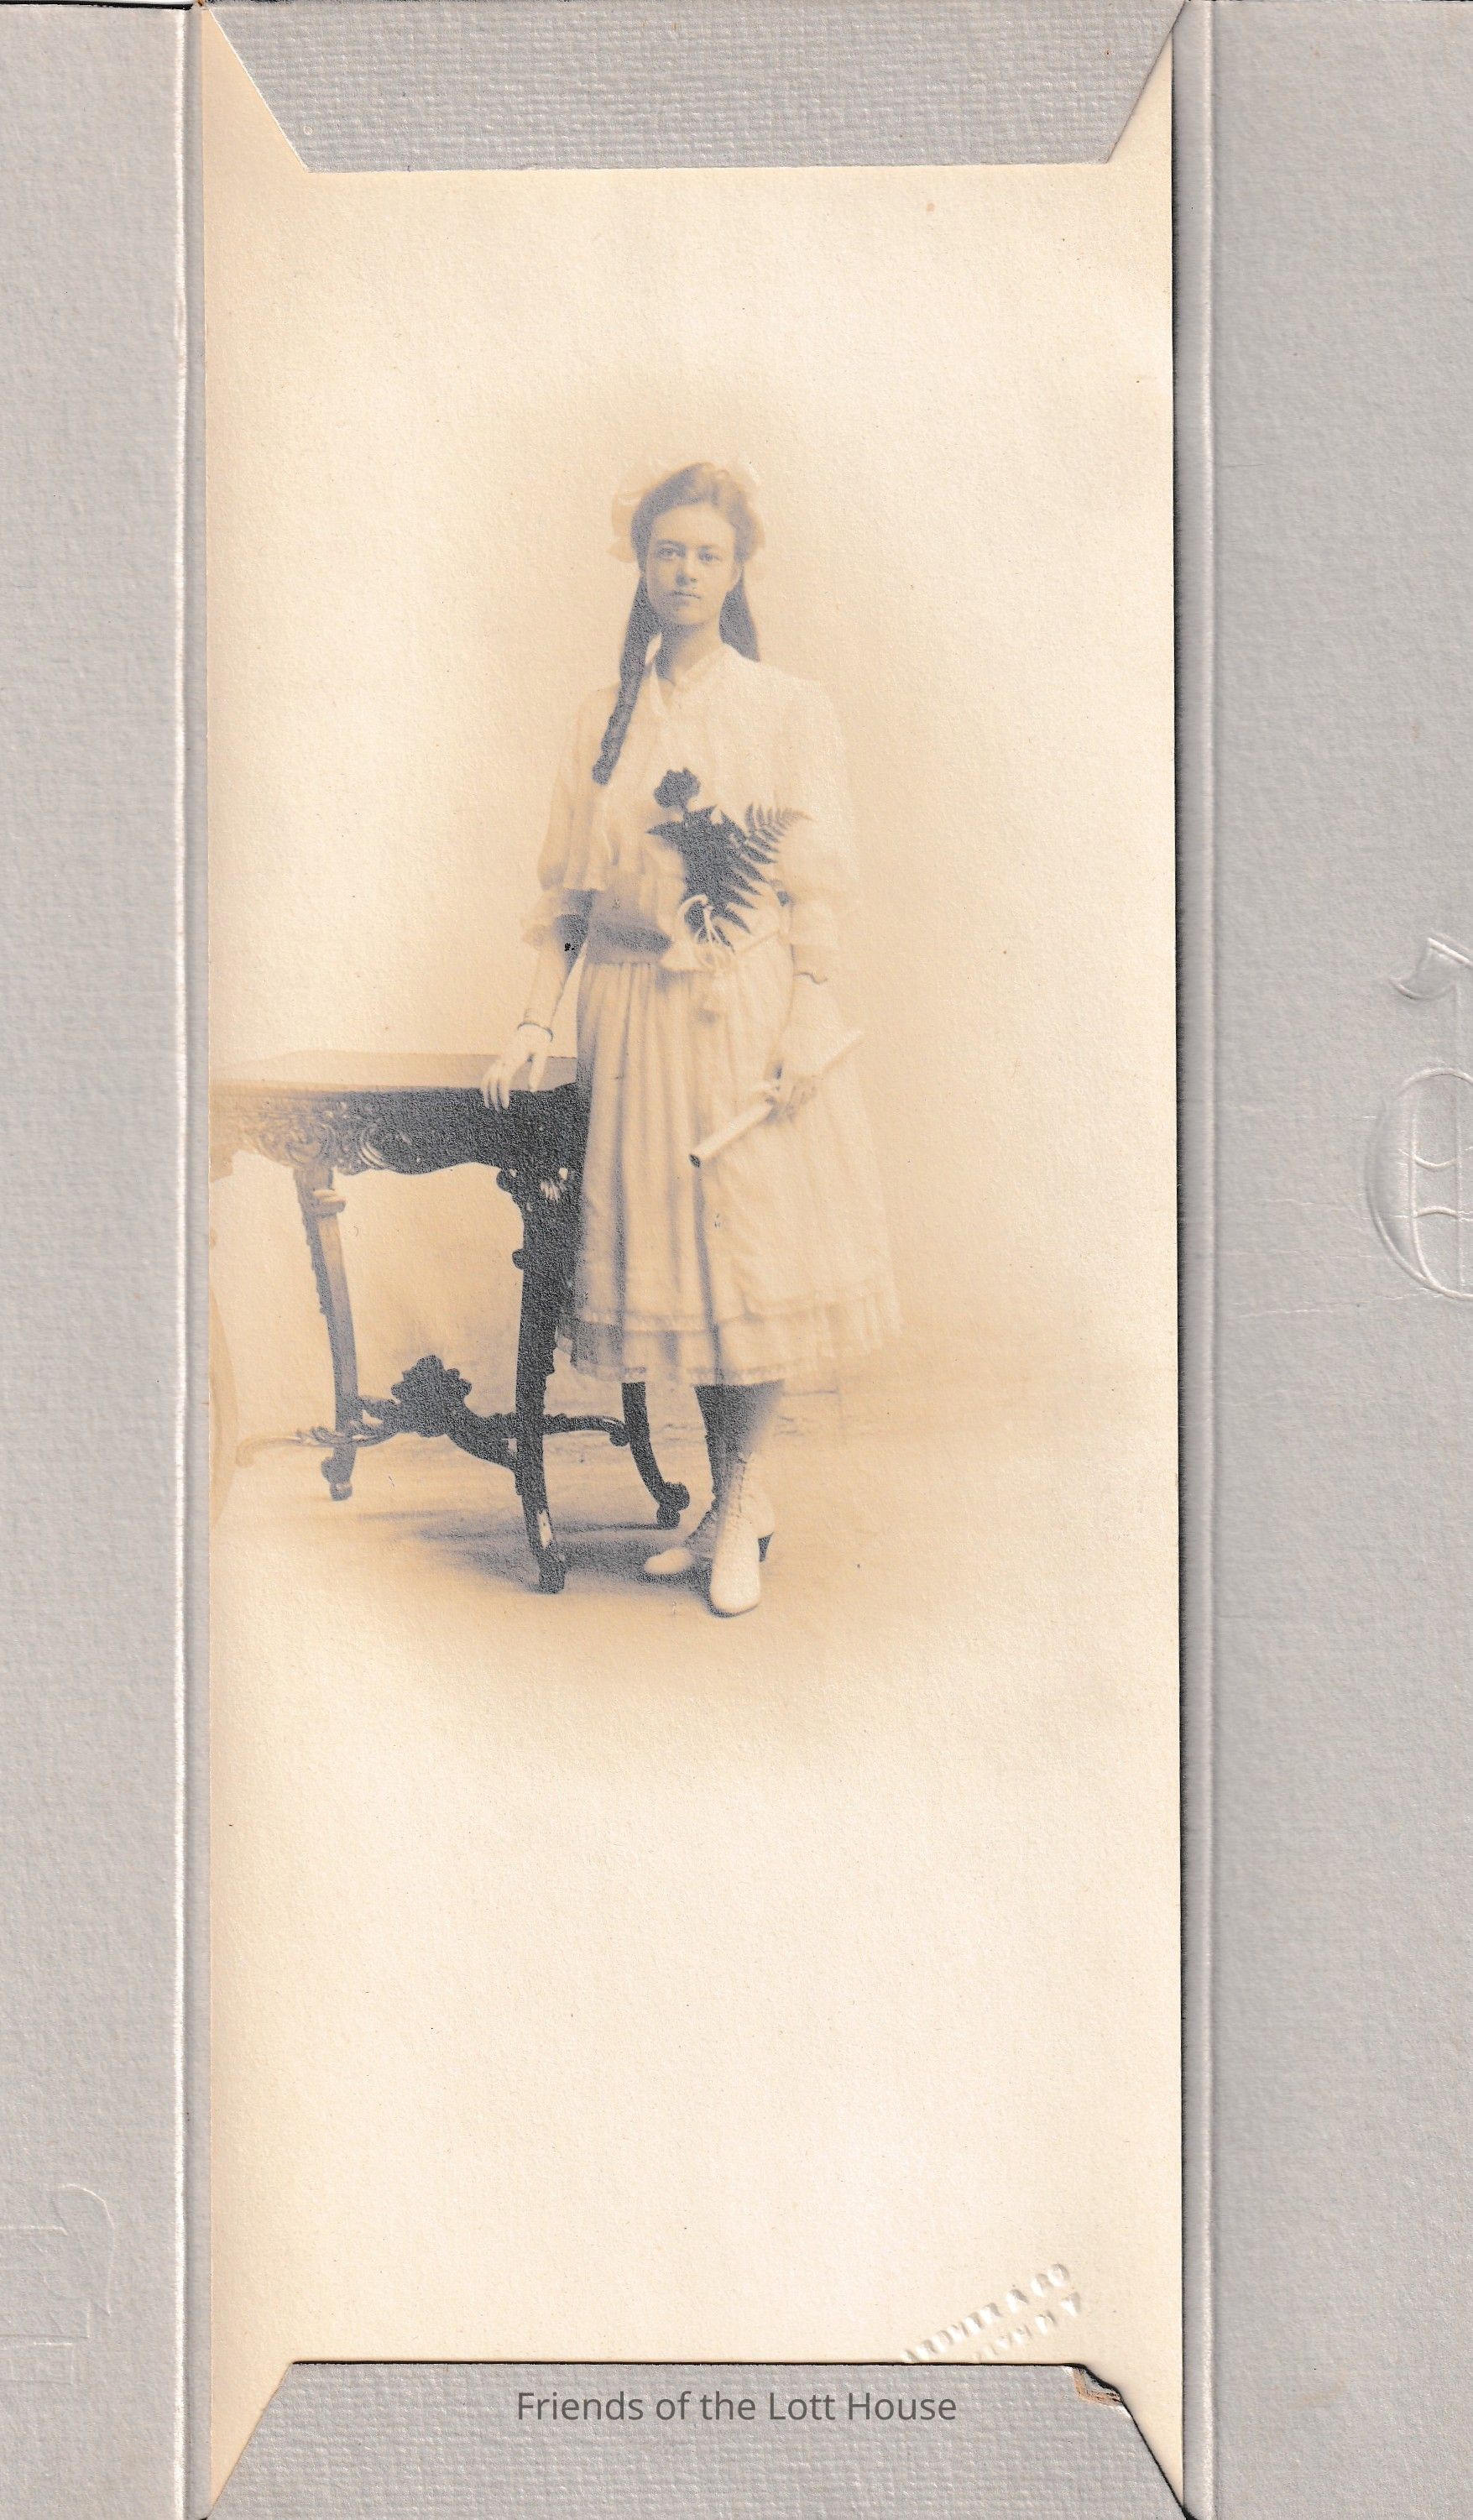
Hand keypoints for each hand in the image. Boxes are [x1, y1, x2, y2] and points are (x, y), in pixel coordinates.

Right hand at [482, 1023, 552, 1108]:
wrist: (531, 1028)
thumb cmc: (538, 1042)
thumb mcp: (542, 1056)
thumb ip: (537, 1072)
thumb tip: (531, 1090)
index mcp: (513, 1059)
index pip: (503, 1079)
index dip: (502, 1094)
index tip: (506, 1106)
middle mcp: (503, 1059)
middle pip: (492, 1080)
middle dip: (493, 1097)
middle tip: (499, 1111)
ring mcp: (500, 1059)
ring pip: (487, 1077)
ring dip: (486, 1092)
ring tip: (489, 1106)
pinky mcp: (500, 1059)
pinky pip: (489, 1073)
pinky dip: (486, 1084)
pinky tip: (487, 1094)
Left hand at [770, 991, 834, 1115]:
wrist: (808, 1031)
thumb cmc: (788, 1043)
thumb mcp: (773, 1059)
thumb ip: (769, 1078)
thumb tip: (766, 1094)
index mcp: (791, 1074)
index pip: (783, 1100)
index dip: (776, 1111)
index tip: (770, 1117)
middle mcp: (804, 1078)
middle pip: (794, 1104)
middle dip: (784, 1111)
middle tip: (775, 1113)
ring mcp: (814, 1078)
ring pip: (804, 1101)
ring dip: (794, 1106)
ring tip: (785, 1105)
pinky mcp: (819, 1076)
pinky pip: (812, 1095)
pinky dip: (804, 1099)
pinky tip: (797, 1098)